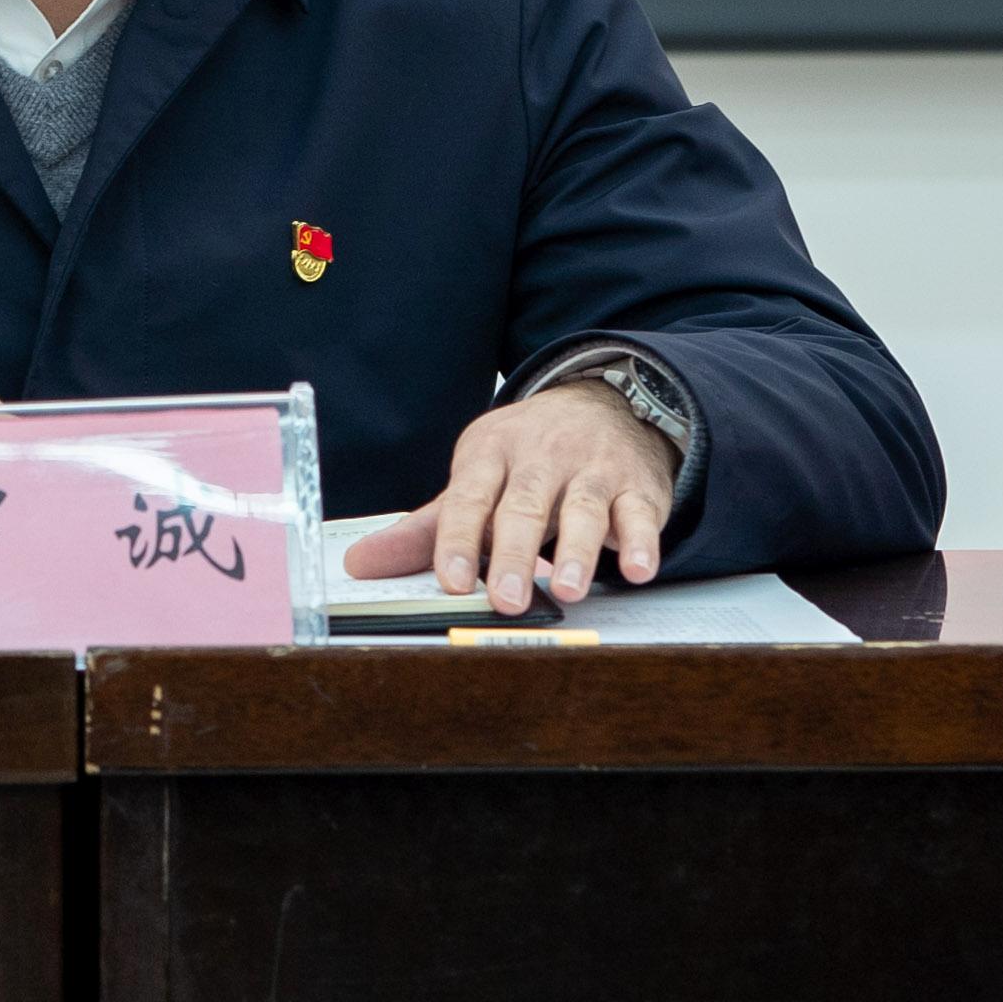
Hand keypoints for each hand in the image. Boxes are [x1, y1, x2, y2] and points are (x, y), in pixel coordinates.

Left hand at [338, 386, 676, 614]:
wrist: (603, 403)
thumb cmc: (528, 457)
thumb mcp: (476, 480)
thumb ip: (426, 529)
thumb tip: (359, 566)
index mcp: (491, 453)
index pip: (470, 497)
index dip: (461, 539)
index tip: (453, 580)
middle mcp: (542, 457)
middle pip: (526, 506)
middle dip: (517, 552)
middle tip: (508, 598)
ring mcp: (592, 469)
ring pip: (585, 509)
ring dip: (578, 551)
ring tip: (568, 589)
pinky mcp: (636, 486)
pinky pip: (640, 513)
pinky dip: (642, 541)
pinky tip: (639, 567)